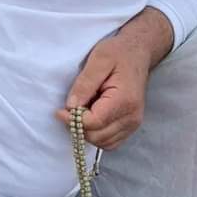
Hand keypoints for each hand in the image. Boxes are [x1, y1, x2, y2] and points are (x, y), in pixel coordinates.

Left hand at [57, 8, 172, 149]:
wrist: (137, 54)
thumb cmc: (118, 53)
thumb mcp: (99, 60)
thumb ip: (85, 84)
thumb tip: (71, 107)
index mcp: (124, 101)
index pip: (94, 123)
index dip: (73, 120)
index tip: (59, 110)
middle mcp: (132, 117)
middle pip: (97, 136)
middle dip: (78, 127)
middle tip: (68, 110)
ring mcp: (133, 124)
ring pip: (103, 143)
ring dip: (86, 132)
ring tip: (80, 111)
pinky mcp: (130, 126)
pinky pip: (110, 141)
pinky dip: (96, 134)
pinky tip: (90, 118)